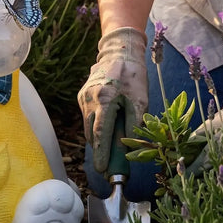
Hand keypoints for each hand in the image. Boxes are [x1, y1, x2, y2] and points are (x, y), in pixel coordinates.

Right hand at [78, 27, 147, 172]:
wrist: (119, 53)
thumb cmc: (133, 76)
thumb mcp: (140, 101)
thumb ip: (133, 124)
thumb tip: (129, 146)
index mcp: (104, 100)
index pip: (100, 134)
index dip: (102, 153)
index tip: (102, 169)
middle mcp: (89, 100)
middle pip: (90, 133)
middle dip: (98, 150)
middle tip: (108, 165)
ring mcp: (83, 97)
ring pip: (87, 125)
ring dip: (96, 138)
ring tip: (109, 149)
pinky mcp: (82, 95)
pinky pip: (87, 116)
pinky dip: (95, 125)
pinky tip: (106, 128)